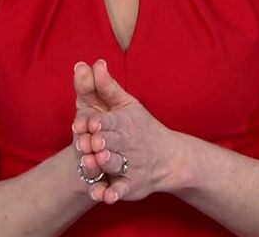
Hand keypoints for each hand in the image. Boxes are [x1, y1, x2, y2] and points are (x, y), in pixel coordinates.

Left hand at [72, 58, 180, 203]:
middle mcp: (127, 144)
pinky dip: (113, 193)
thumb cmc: (140, 127)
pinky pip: (121, 190)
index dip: (99, 122)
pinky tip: (105, 196)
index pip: (111, 120)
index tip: (89, 122)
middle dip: (101, 142)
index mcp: (123, 122)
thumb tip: (92, 62)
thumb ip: (105, 86)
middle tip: (91, 142)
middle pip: (111, 142)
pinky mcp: (131, 185)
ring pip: (115, 165)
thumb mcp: (125, 104)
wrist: (169, 158)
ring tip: (97, 161)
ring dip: (105, 164)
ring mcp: (130, 165)